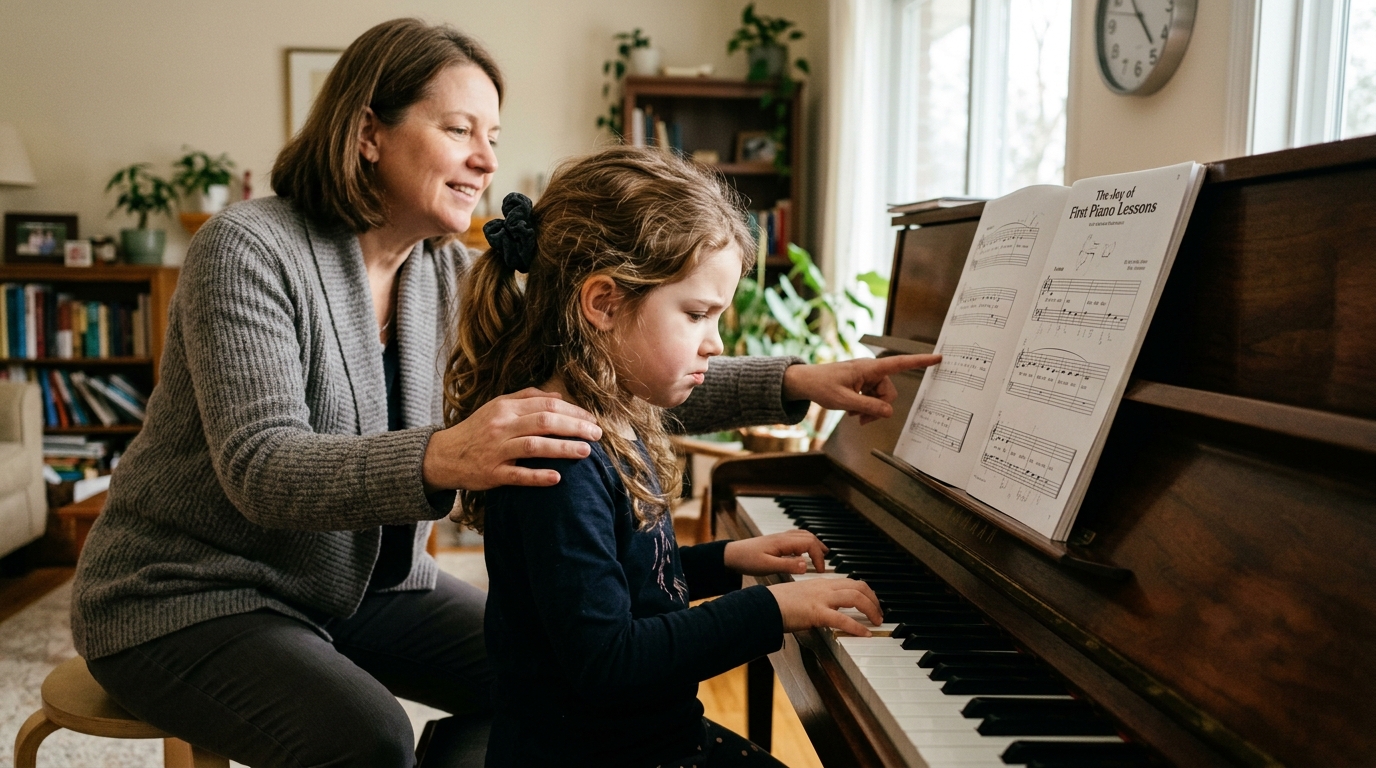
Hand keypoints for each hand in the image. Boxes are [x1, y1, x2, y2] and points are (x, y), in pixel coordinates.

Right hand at [422, 388, 602, 490]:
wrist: (443, 455)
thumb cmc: (477, 429)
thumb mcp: (497, 407)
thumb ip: (527, 398)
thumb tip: (558, 396)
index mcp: (505, 408)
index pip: (546, 405)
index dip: (572, 411)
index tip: (592, 419)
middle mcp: (501, 427)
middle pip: (544, 422)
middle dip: (574, 427)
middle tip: (597, 435)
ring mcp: (496, 451)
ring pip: (534, 447)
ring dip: (562, 449)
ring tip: (586, 452)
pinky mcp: (491, 474)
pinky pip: (518, 475)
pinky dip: (538, 476)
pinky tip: (557, 478)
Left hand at [724, 530, 828, 575]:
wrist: (732, 554)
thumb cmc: (747, 560)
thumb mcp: (767, 566)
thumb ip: (787, 566)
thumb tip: (806, 565)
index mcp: (783, 542)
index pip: (810, 544)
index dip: (819, 557)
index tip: (820, 570)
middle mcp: (784, 536)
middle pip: (810, 537)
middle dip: (820, 550)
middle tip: (824, 566)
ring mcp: (780, 537)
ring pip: (804, 535)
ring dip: (815, 544)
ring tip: (823, 554)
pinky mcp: (777, 540)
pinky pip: (797, 537)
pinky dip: (806, 541)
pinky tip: (805, 550)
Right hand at [767, 578, 883, 636]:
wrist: (762, 605)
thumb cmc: (775, 603)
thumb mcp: (798, 596)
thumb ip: (812, 601)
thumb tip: (820, 612)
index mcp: (819, 583)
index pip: (849, 581)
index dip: (865, 591)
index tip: (871, 601)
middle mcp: (823, 587)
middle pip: (858, 586)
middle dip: (873, 599)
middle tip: (879, 612)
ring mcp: (821, 599)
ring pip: (855, 597)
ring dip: (871, 609)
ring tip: (877, 621)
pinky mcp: (816, 613)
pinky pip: (843, 619)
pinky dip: (857, 627)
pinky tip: (866, 633)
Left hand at [782, 354, 941, 424]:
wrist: (805, 382)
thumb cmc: (821, 386)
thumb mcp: (845, 401)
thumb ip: (869, 407)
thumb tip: (889, 411)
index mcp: (869, 368)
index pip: (900, 363)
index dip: (920, 361)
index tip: (938, 357)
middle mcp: (870, 370)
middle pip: (889, 391)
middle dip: (879, 407)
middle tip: (862, 420)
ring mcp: (866, 376)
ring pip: (881, 397)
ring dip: (870, 409)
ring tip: (854, 415)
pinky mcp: (862, 382)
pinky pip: (872, 397)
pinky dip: (865, 406)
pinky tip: (852, 411)